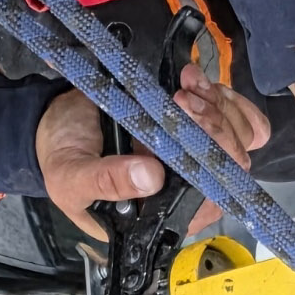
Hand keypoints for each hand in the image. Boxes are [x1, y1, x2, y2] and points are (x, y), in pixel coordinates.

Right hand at [36, 67, 270, 247]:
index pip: (210, 195)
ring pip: (240, 136)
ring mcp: (196, 153)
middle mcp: (188, 187)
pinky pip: (233, 115)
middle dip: (214, 124)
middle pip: (232, 162)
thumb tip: (151, 177)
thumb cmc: (62, 159)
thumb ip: (106, 181)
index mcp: (163, 213)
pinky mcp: (197, 124)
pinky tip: (194, 81)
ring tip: (185, 83)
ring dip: (218, 104)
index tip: (187, 120)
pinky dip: (224, 95)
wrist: (53, 123)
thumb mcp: (72, 178)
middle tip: (182, 97)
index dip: (210, 159)